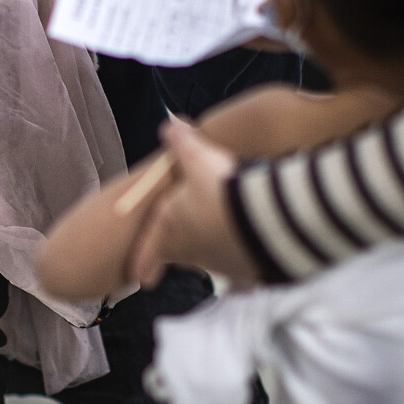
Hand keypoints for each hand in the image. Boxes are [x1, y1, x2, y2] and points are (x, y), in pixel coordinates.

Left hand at [128, 119, 258, 287]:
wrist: (265, 217)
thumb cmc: (220, 188)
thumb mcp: (196, 156)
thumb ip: (180, 140)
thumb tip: (170, 124)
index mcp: (169, 230)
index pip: (148, 253)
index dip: (142, 263)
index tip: (139, 278)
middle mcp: (190, 252)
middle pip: (180, 255)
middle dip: (179, 250)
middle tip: (180, 247)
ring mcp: (218, 264)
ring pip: (209, 259)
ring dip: (213, 247)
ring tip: (223, 230)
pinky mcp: (244, 270)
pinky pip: (239, 263)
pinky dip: (242, 253)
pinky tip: (252, 240)